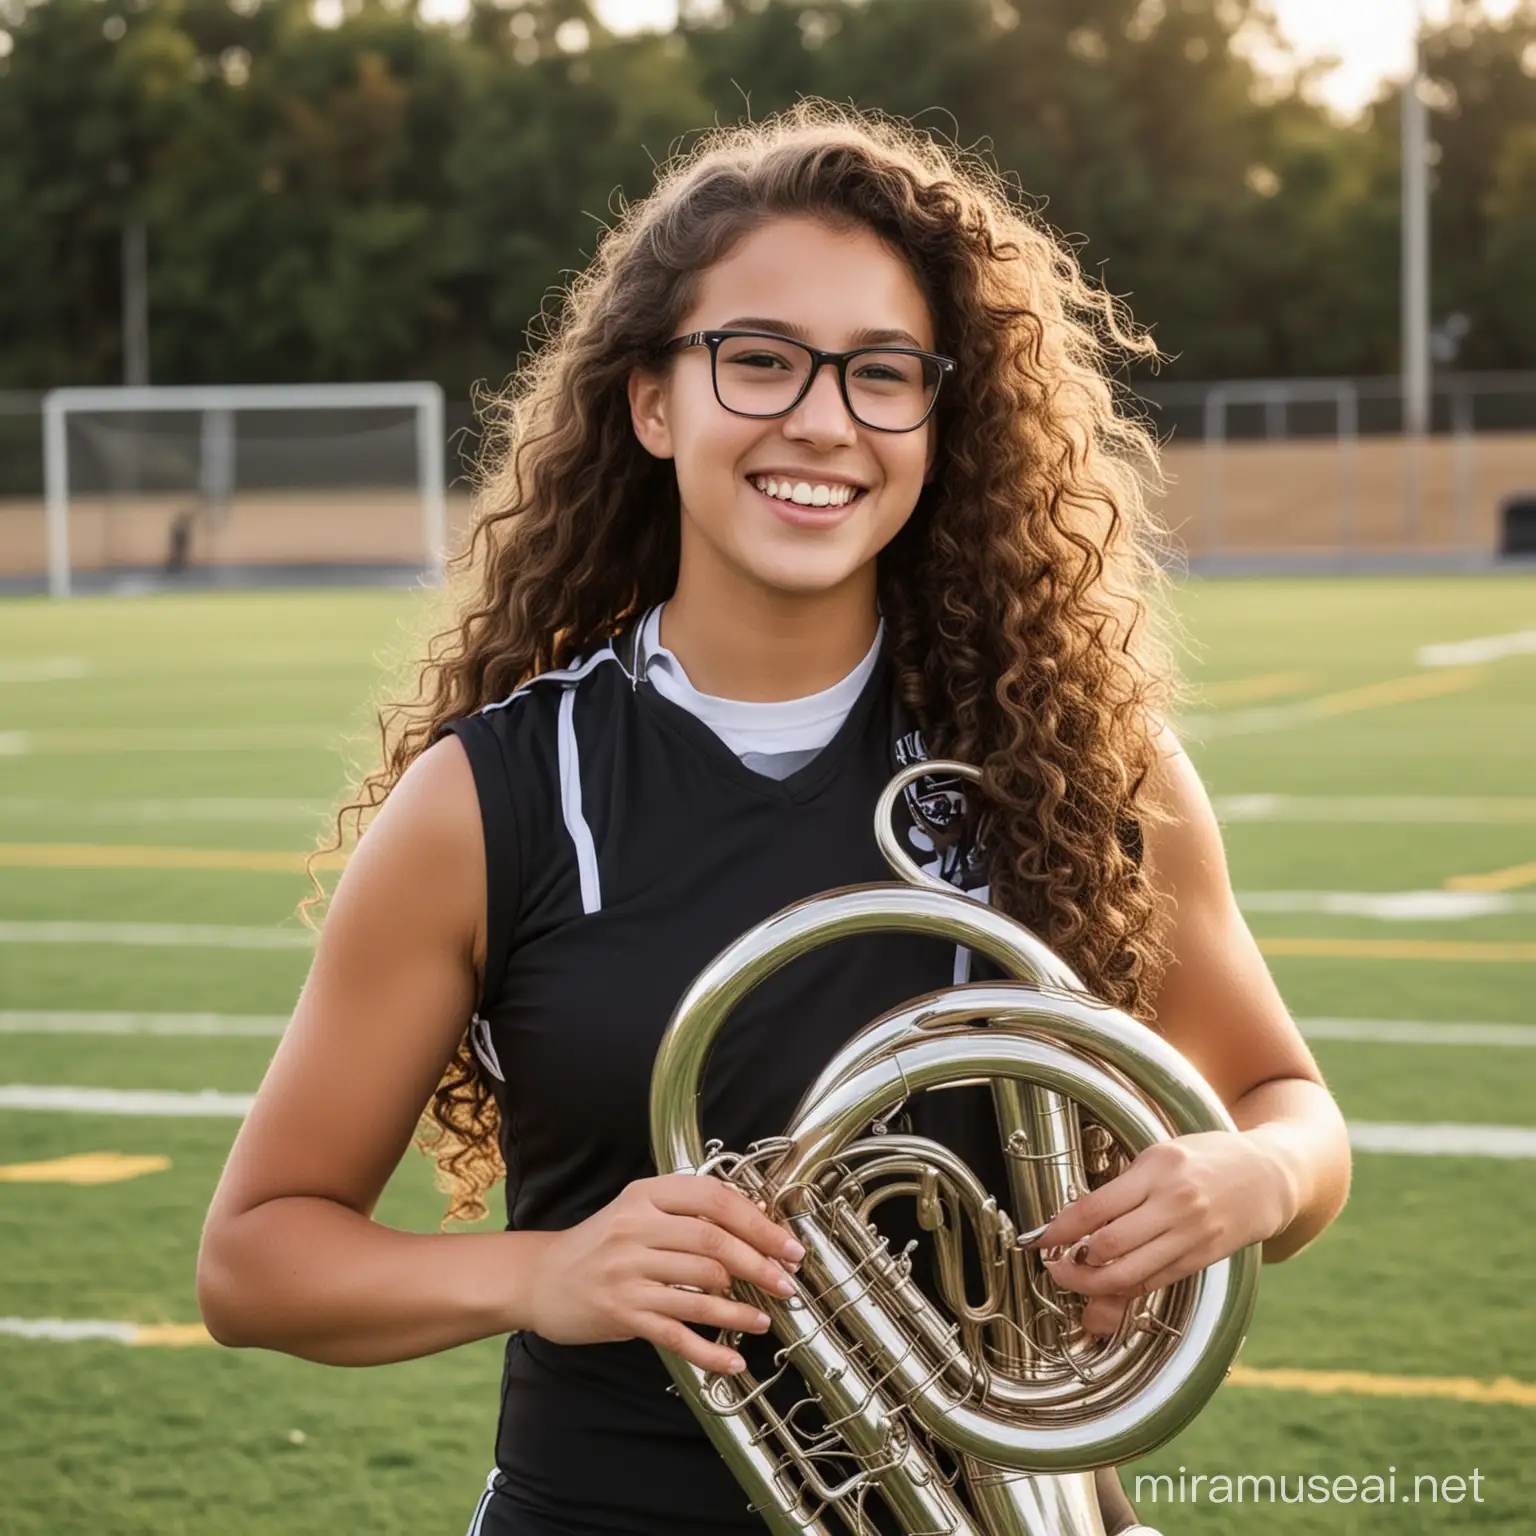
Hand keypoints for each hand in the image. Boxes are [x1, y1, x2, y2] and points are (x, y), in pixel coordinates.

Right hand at [520, 1174, 804, 1375]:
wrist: (541, 1278)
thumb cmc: (600, 1244)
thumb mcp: (637, 1211)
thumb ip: (685, 1213)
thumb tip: (753, 1227)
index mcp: (645, 1195)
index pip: (713, 1200)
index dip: (757, 1223)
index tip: (787, 1245)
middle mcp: (636, 1230)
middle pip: (713, 1244)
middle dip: (759, 1266)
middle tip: (786, 1284)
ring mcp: (628, 1273)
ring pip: (701, 1291)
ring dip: (740, 1311)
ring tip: (764, 1321)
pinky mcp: (622, 1313)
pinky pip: (677, 1334)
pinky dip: (710, 1351)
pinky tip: (733, 1361)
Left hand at [1030, 1132, 1293, 1338]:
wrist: (1269, 1177)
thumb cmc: (1207, 1159)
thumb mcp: (1163, 1154)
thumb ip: (1125, 1184)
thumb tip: (1078, 1218)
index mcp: (1158, 1168)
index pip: (1096, 1206)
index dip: (1061, 1228)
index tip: (1040, 1239)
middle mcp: (1174, 1202)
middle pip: (1109, 1245)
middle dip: (1073, 1263)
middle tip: (1054, 1265)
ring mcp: (1191, 1233)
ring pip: (1131, 1272)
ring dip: (1094, 1283)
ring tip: (1075, 1278)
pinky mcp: (1203, 1257)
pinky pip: (1155, 1280)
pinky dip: (1127, 1287)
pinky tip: (1109, 1283)